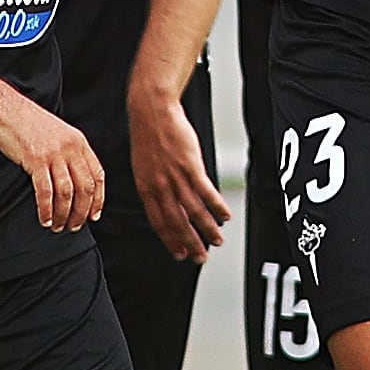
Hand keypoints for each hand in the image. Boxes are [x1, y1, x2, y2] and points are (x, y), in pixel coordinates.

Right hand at [0, 87, 104, 232]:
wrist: (6, 108)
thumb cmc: (30, 124)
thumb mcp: (59, 134)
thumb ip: (70, 153)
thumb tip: (76, 181)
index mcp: (79, 142)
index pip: (98, 176)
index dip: (98, 199)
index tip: (94, 215)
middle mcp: (70, 148)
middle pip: (85, 188)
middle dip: (81, 212)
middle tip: (74, 227)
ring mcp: (54, 154)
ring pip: (67, 193)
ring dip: (64, 214)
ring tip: (57, 227)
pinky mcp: (35, 160)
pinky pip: (45, 191)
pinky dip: (46, 209)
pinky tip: (44, 219)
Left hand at [129, 88, 229, 263]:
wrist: (152, 112)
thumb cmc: (149, 135)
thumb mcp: (144, 166)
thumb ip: (155, 185)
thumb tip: (166, 201)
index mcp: (146, 188)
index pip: (158, 222)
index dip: (170, 240)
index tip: (179, 254)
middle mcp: (159, 187)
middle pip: (177, 222)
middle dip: (190, 243)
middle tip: (200, 257)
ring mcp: (175, 177)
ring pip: (192, 211)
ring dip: (207, 229)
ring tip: (217, 241)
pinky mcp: (190, 166)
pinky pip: (205, 192)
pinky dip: (216, 206)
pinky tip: (225, 216)